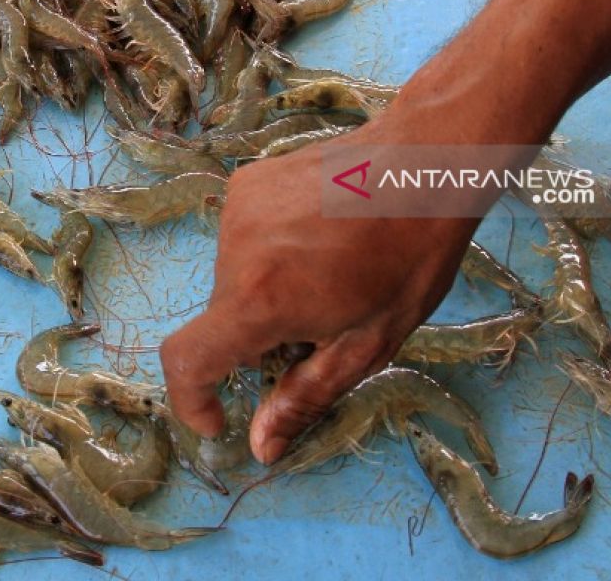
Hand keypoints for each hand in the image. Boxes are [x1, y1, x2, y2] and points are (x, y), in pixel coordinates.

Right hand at [159, 115, 483, 464]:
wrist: (424, 164)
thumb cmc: (408, 259)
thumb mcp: (368, 344)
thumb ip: (304, 396)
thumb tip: (260, 446)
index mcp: (260, 301)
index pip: (186, 361)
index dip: (191, 400)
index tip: (218, 417)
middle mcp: (233, 253)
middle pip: (223, 320)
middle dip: (259, 336)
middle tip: (320, 322)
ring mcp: (236, 211)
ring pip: (234, 279)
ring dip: (265, 291)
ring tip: (325, 270)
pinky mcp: (245, 183)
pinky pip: (242, 238)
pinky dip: (268, 252)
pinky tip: (316, 235)